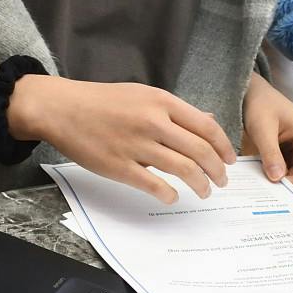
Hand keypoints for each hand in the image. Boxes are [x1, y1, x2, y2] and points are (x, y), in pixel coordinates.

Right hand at [14, 75, 235, 203]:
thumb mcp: (143, 95)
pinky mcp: (119, 167)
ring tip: (204, 192)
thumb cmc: (103, 101)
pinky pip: (155, 185)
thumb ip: (175, 110)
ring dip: (200, 185)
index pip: (206, 126)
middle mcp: (153, 122)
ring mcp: (136, 145)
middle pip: (200, 151)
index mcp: (161, 102)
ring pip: (183, 169)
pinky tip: (173, 197)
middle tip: (221, 181)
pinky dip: (170, 194)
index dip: (223, 146)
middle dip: (217, 170)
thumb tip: (208, 119)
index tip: (230, 160)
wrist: (62, 108)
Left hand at [242, 73, 292, 202]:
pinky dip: (277, 180)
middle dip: (292, 185)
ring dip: (283, 183)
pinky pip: (287, 175)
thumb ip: (270, 152)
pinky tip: (263, 178)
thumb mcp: (262, 127)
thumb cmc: (260, 104)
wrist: (250, 95)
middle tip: (269, 186)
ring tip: (262, 180)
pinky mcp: (288, 157)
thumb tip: (278, 179)